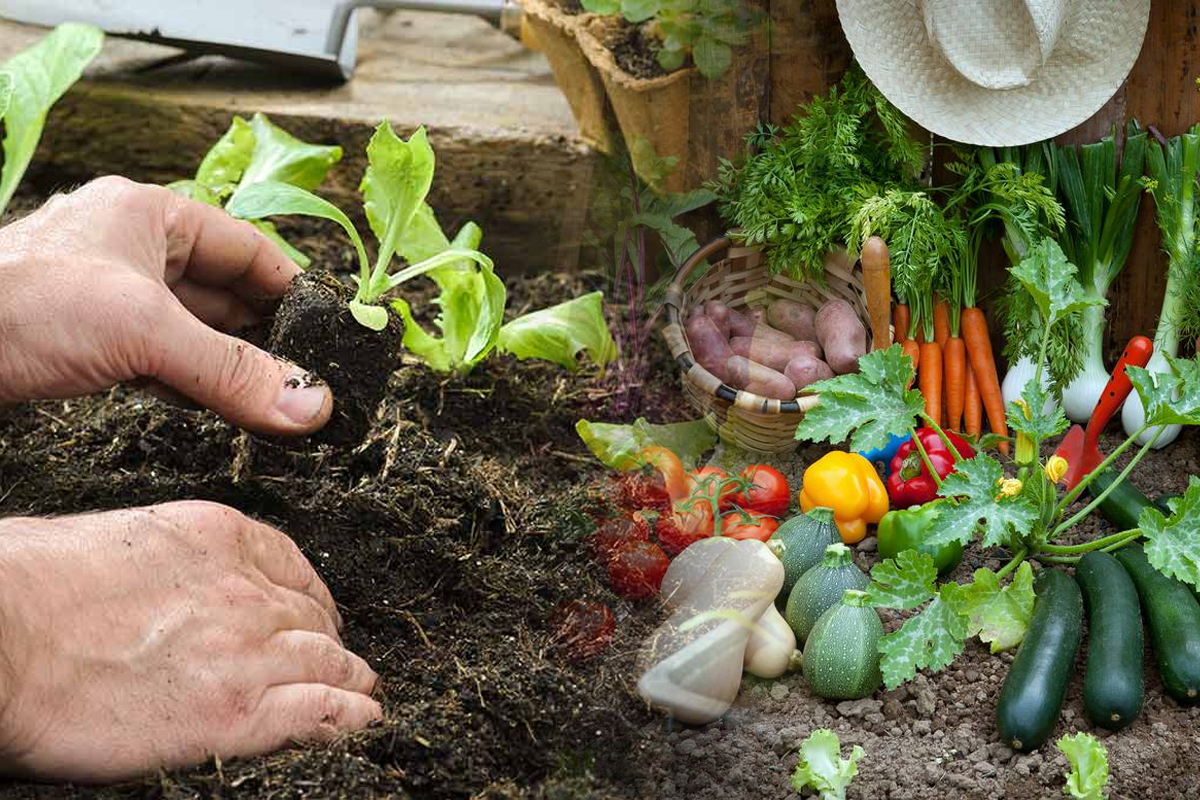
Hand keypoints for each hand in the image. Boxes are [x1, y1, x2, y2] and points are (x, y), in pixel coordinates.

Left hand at [0, 176, 330, 435]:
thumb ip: (232, 371)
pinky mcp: (84, 340)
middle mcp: (130, 249)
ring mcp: (106, 296)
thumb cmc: (17, 304)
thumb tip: (308, 403)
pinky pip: (158, 360)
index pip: (246, 246)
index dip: (291, 286)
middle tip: (307, 377)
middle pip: (223, 293)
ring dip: (229, 366)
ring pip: (191, 331)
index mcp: (149, 215)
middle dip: (265, 336)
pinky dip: (191, 384)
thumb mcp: (144, 331)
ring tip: (272, 399)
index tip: (329, 329)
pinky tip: (215, 407)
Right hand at [0, 501, 380, 781]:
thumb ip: (174, 563)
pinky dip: (350, 717)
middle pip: (314, 618)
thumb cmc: (31, 586)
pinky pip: (322, 713)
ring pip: (330, 663)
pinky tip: (363, 721)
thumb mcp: (123, 539)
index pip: (295, 566)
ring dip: (351, 678)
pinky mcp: (236, 714)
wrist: (2, 637)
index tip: (316, 614)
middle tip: (336, 659)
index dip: (312, 597)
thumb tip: (173, 588)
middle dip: (329, 639)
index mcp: (221, 537)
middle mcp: (248, 591)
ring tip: (362, 691)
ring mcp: (248, 652)